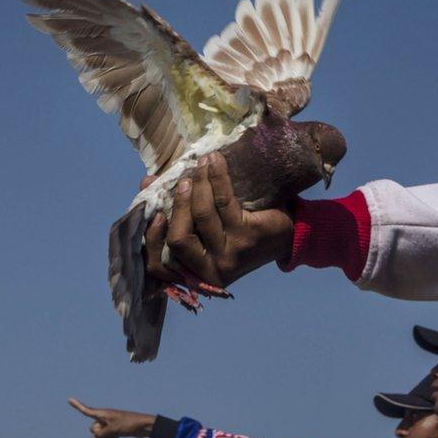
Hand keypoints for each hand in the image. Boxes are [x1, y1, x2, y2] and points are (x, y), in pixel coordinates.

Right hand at [68, 397, 155, 437]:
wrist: (144, 426)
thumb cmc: (129, 424)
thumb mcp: (113, 430)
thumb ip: (101, 435)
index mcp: (104, 414)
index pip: (87, 410)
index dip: (77, 406)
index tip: (69, 399)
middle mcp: (105, 418)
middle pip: (93, 428)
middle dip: (99, 433)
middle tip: (111, 430)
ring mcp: (109, 424)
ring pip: (99, 434)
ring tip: (115, 436)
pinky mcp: (115, 430)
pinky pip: (106, 437)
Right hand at [144, 152, 294, 287]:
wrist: (289, 235)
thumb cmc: (239, 231)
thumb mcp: (205, 231)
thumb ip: (178, 214)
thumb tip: (148, 183)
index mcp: (196, 275)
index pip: (159, 266)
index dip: (151, 237)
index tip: (154, 211)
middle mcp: (212, 271)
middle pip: (179, 239)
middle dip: (178, 206)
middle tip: (183, 180)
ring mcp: (231, 255)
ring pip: (202, 216)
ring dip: (198, 185)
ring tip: (200, 164)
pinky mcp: (248, 236)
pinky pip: (225, 202)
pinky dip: (217, 178)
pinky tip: (215, 162)